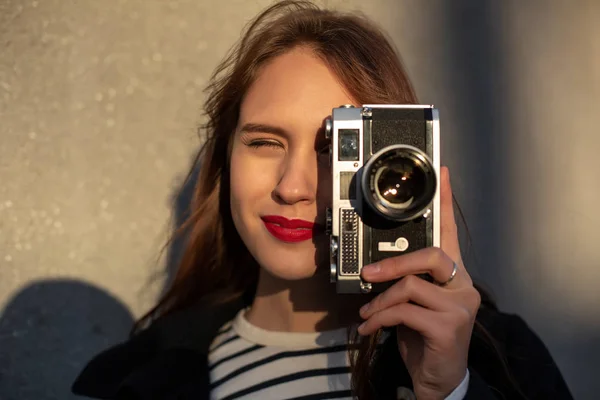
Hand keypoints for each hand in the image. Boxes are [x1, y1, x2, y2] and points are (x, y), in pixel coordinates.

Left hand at [357, 166, 480, 399]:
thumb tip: (375, 265)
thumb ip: (405, 280)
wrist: (437, 377)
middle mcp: (463, 285)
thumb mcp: (413, 303)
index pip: (451, 232)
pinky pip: (404, 311)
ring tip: (367, 315)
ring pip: (411, 286)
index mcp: (453, 275)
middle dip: (394, 263)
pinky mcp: (450, 327)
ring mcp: (461, 306)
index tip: (442, 173)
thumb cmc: (423, 335)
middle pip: (432, 255)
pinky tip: (370, 329)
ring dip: (380, 300)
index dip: (446, 203)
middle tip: (369, 272)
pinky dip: (380, 318)